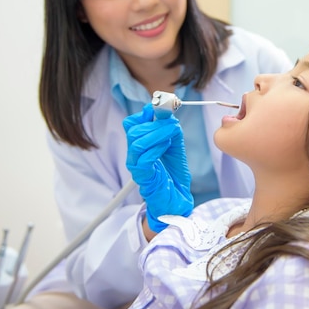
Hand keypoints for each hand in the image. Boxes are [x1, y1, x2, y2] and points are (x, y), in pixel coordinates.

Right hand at [123, 104, 193, 232]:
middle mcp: (134, 154)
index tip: (160, 108)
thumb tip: (169, 115)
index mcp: (140, 144)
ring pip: (137, 142)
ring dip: (157, 133)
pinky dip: (156, 148)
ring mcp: (136, 165)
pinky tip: (166, 146)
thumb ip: (171, 131)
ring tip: (172, 134)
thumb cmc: (173, 174)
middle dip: (154, 122)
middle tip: (172, 123)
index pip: (132, 123)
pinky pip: (144, 159)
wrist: (176, 200)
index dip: (145, 113)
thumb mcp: (175, 146)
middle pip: (132, 129)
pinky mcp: (142, 177)